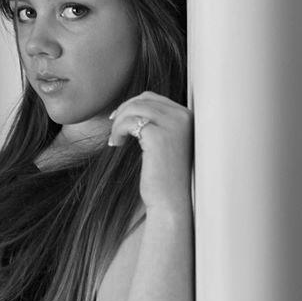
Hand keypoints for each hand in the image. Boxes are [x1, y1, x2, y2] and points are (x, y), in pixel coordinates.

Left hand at [108, 92, 192, 210]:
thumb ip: (158, 123)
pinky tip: (116, 144)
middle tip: (114, 129)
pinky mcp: (158, 136)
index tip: (119, 120)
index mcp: (188, 117)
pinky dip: (118, 130)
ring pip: (134, 108)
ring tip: (115, 140)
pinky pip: (129, 121)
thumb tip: (133, 105)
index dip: (132, 106)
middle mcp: (184, 117)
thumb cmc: (166, 176)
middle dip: (124, 112)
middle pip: (143, 100)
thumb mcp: (166, 143)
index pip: (154, 98)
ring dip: (119, 122)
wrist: (171, 201)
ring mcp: (173, 125)